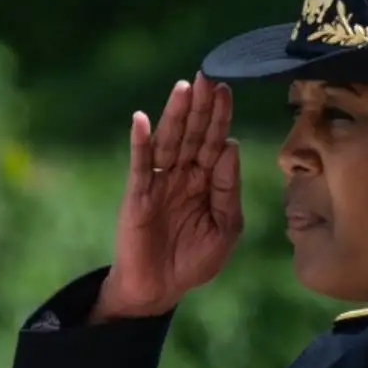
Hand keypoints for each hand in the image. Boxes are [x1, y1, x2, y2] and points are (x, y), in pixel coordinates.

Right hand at [94, 74, 243, 321]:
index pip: (216, 143)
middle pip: (194, 135)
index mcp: (208, 183)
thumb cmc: (193, 263)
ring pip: (169, 143)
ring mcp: (159, 184)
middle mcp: (183, 177)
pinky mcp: (137, 196)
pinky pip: (140, 165)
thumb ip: (229, 190)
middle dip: (201, 107)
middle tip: (207, 77)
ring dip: (175, 116)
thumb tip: (230, 148)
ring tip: (183, 88)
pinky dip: (140, 143)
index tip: (226, 89)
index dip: (220, 117)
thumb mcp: (225, 228)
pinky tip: (141, 120)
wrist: (158, 291)